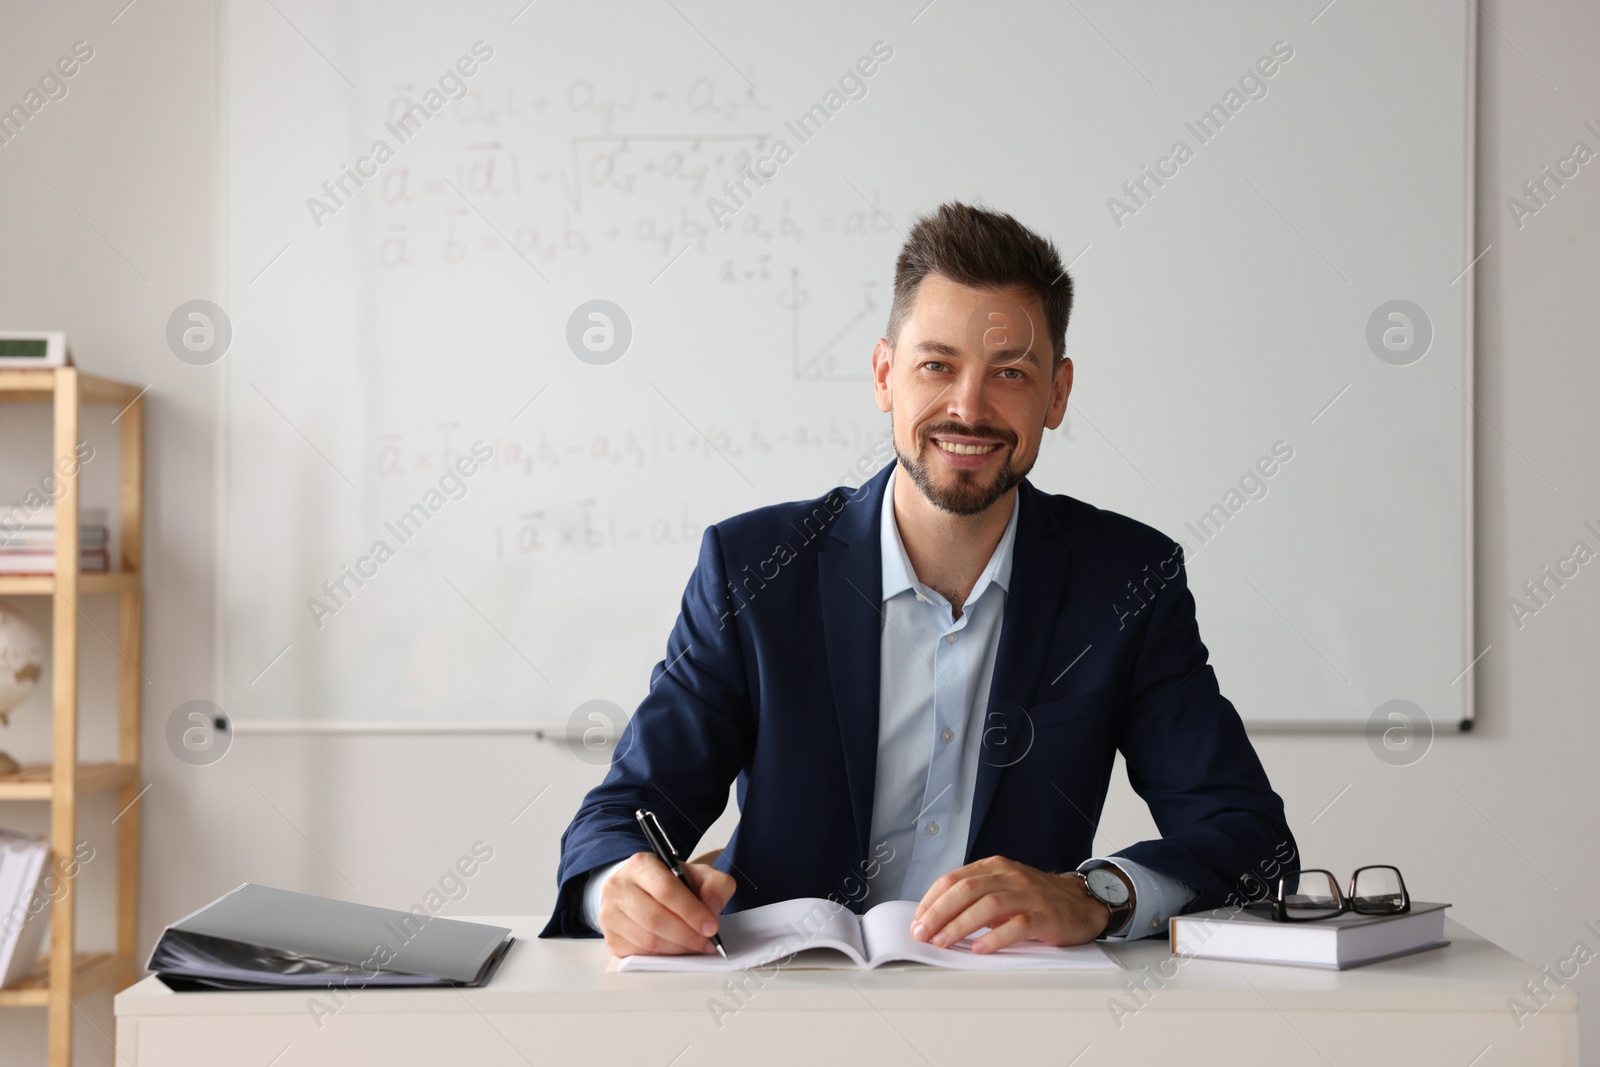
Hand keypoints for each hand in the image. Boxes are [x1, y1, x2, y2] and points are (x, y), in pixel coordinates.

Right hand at [597, 852, 735, 957]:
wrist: (640, 890)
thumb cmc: (670, 883)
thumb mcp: (697, 874)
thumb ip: (715, 885)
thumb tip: (713, 907)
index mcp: (641, 865)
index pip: (666, 890)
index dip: (691, 911)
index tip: (712, 926)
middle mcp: (619, 887)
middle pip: (655, 918)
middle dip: (687, 935)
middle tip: (708, 942)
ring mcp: (610, 914)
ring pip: (647, 940)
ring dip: (678, 949)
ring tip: (696, 947)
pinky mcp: (611, 938)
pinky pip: (640, 954)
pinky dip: (663, 957)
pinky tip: (677, 950)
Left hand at [910, 855, 1108, 952]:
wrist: (1083, 901)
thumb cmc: (1037, 899)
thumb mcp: (1003, 888)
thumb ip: (975, 897)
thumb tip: (936, 919)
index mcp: (994, 867)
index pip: (953, 879)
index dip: (931, 901)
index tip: (916, 921)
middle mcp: (1009, 876)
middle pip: (966, 889)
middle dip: (938, 912)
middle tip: (922, 934)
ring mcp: (1028, 894)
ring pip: (987, 905)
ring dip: (960, 925)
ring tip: (943, 942)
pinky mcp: (1045, 915)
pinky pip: (1017, 925)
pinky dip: (995, 938)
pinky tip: (979, 949)